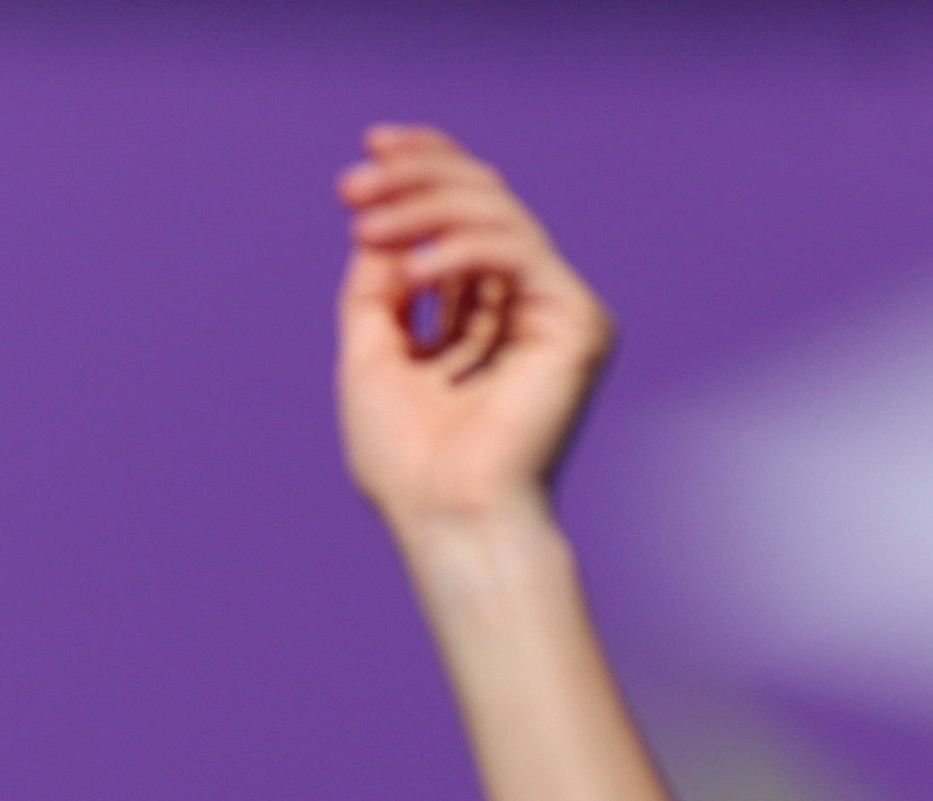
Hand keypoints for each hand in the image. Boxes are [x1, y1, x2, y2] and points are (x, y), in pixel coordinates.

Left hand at [335, 126, 612, 539]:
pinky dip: (460, 250)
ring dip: (426, 207)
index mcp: (481, 312)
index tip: (367, 152)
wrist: (444, 516)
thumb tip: (374, 222)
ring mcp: (554, 308)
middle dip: (417, 179)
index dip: (421, 172)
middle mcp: (524, 303)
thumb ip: (375, 289)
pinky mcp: (576, 320)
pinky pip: (518, 254)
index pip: (460, 217)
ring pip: (499, 215)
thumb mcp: (371, 356)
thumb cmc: (406, 460)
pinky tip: (413, 270)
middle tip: (356, 179)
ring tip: (368, 218)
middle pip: (482, 202)